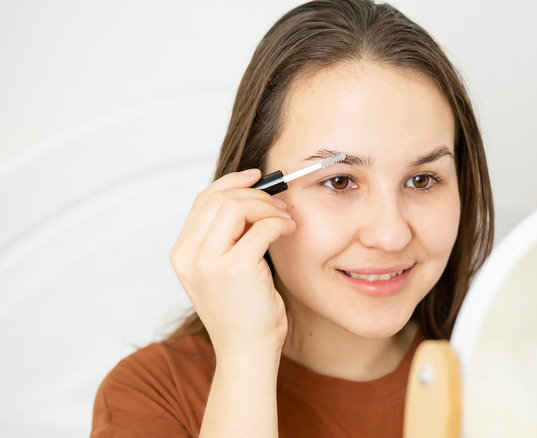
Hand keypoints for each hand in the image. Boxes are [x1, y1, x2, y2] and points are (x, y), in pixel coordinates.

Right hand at [170, 169, 295, 357]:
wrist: (247, 351)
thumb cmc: (242, 312)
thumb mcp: (222, 270)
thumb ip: (225, 237)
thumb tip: (250, 196)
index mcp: (182, 253)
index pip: (203, 199)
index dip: (231, 182)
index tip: (257, 178)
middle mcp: (188, 255)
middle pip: (219, 197)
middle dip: (255, 194)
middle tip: (279, 205)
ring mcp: (209, 262)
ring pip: (236, 205)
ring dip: (268, 207)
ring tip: (285, 220)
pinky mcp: (236, 269)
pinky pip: (262, 227)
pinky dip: (280, 223)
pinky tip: (289, 231)